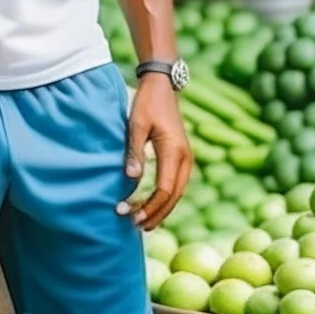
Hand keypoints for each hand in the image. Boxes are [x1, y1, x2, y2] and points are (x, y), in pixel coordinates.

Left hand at [117, 75, 191, 230]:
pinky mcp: (182, 157)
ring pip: (177, 193)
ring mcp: (186, 158)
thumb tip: (131, 179)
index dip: (147, 206)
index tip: (128, 214)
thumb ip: (134, 151)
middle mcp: (185, 158)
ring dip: (161, 210)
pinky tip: (153, 207)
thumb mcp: (136, 124)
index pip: (164, 190)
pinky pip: (176, 185)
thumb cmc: (147, 103)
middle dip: (154, 214)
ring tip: (143, 223)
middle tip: (134, 226)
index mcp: (174, 151)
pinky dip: (165, 200)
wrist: (162, 87)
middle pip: (173, 197)